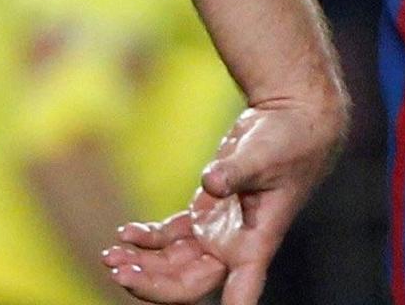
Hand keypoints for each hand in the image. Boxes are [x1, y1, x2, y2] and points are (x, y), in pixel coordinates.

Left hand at [102, 95, 346, 303]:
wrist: (294, 116)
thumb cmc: (290, 139)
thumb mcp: (263, 154)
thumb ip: (236, 171)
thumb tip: (212, 182)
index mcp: (255, 241)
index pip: (241, 289)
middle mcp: (235, 245)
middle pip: (188, 285)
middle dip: (152, 283)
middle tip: (119, 270)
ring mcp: (219, 231)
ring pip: (174, 265)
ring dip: (142, 264)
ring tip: (110, 255)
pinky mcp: (208, 212)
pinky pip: (171, 240)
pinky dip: (147, 240)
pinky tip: (126, 233)